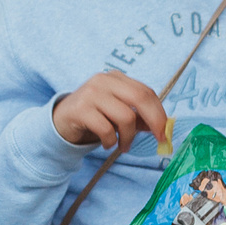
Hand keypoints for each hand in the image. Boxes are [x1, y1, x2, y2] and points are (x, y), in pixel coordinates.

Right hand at [51, 71, 169, 154]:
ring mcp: (91, 92)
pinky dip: (111, 141)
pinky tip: (107, 143)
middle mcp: (104, 80)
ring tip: (123, 146)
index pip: (146, 92)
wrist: (60, 121)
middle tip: (158, 140)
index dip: (160, 113)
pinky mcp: (80, 109)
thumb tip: (164, 127)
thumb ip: (139, 118)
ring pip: (125, 117)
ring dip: (128, 137)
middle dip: (154, 122)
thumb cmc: (94, 117)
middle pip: (140, 98)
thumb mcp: (118, 114)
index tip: (165, 132)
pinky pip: (106, 129)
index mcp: (116, 78)